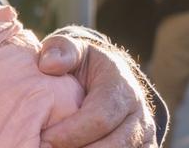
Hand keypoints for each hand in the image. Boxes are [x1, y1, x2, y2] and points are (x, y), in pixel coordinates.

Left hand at [36, 33, 157, 147]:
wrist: (111, 76)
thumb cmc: (84, 64)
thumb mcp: (73, 49)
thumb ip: (61, 50)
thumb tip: (49, 65)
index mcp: (121, 88)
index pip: (99, 117)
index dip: (71, 132)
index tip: (44, 139)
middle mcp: (139, 114)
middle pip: (113, 145)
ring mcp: (144, 135)